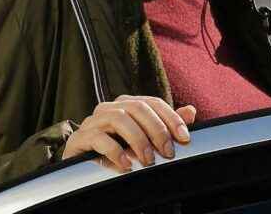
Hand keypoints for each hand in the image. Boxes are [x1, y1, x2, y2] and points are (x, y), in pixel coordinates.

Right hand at [62, 95, 195, 171]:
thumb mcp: (144, 140)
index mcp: (126, 105)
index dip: (171, 118)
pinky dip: (115, 151)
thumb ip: (166, 126)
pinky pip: (99, 138)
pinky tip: (126, 165)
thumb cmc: (117, 151)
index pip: (152, 102)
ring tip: (148, 159)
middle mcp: (109, 108)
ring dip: (138, 139)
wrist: (82, 167)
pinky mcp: (80, 138)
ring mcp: (93, 121)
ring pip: (119, 118)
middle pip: (137, 108)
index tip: (184, 137)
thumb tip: (190, 110)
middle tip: (168, 152)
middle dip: (157, 130)